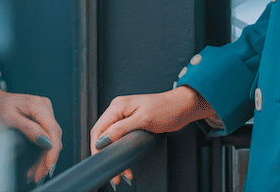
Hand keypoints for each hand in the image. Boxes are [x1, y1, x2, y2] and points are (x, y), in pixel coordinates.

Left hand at [0, 85, 61, 183]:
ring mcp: (44, 114)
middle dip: (47, 158)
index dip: (53, 150)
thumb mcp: (9, 118)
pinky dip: (41, 154)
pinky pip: (46, 139)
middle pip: (53, 137)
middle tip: (38, 175)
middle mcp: (45, 108)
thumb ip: (29, 129)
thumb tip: (46, 141)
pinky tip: (36, 166)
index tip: (48, 165)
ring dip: (44, 159)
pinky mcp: (42, 121)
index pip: (53, 130)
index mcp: (38, 105)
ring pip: (51, 141)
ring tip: (35, 174)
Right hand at [89, 87, 218, 186]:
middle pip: (102, 136)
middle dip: (106, 156)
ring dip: (115, 157)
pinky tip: (127, 163)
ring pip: (111, 140)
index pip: (98, 129)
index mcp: (118, 106)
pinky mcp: (131, 125)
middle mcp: (118, 111)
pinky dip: (122, 153)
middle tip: (115, 174)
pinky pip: (120, 140)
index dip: (97, 148)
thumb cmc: (167, 108)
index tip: (103, 162)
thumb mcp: (144, 120)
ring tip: (123, 173)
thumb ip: (121, 130)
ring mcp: (124, 118)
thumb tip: (103, 140)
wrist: (182, 107)